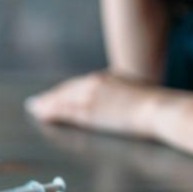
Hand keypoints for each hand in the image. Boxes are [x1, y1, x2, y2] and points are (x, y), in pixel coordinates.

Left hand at [25, 71, 158, 139]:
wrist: (157, 108)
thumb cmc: (156, 104)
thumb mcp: (139, 93)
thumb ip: (126, 95)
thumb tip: (127, 102)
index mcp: (107, 77)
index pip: (80, 84)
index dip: (66, 90)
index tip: (57, 94)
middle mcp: (95, 82)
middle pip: (67, 90)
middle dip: (52, 96)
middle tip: (38, 102)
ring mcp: (90, 96)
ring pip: (62, 100)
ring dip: (46, 104)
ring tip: (35, 108)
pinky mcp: (88, 111)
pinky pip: (64, 111)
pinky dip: (50, 112)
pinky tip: (41, 114)